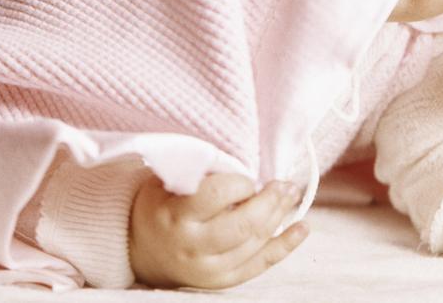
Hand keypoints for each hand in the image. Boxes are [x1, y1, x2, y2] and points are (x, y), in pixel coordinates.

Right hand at [129, 172, 308, 288]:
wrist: (140, 248)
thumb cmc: (161, 204)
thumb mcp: (170, 180)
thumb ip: (202, 171)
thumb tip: (247, 162)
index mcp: (175, 214)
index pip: (216, 195)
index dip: (240, 182)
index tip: (247, 176)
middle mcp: (191, 245)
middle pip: (243, 224)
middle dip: (270, 200)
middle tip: (284, 183)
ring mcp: (207, 268)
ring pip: (254, 243)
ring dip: (280, 216)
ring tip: (291, 195)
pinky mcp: (221, 281)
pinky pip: (259, 265)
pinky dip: (284, 246)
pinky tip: (302, 228)